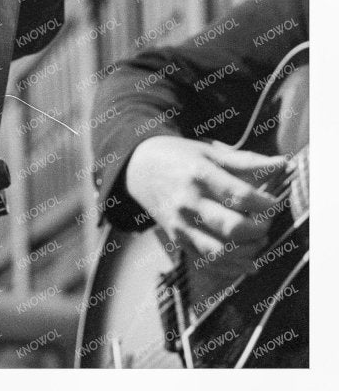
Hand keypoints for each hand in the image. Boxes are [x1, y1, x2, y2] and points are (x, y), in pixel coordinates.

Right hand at [123, 135, 286, 258]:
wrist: (138, 168)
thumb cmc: (178, 157)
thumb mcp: (209, 152)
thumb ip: (246, 161)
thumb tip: (281, 164)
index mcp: (198, 174)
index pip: (241, 196)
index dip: (266, 204)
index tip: (273, 202)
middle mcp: (188, 201)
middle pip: (233, 228)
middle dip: (260, 229)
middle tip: (265, 221)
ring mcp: (181, 223)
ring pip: (221, 251)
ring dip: (249, 251)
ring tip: (257, 239)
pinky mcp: (178, 239)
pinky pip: (208, 262)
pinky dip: (233, 267)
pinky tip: (248, 261)